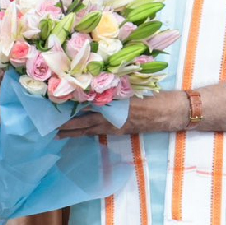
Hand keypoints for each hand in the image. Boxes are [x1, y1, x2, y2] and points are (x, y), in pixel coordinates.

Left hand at [56, 92, 188, 137]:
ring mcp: (118, 127)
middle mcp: (113, 121)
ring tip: (60, 135)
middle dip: (68, 129)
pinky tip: (84, 131)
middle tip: (51, 131)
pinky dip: (90, 131)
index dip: (70, 117)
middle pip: (85, 126)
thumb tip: (90, 89)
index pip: (86, 115)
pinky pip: (102, 132)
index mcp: (113, 110)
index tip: (54, 116)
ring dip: (76, 133)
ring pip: (92, 131)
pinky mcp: (124, 130)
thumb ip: (112, 90)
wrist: (174, 111)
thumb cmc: (156, 97)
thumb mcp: (132, 89)